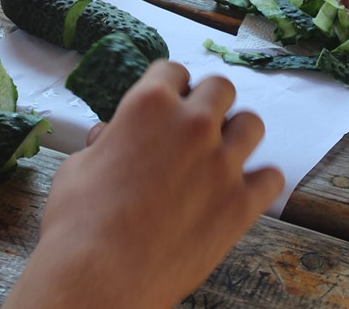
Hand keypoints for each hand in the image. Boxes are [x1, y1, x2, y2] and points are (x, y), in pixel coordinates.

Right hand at [14, 61, 283, 308]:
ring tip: (220, 153)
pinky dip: (259, 182)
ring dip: (236, 134)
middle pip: (220, 87)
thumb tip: (109, 139)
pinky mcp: (241, 204)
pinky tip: (241, 191)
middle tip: (195, 124)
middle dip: (208, 101)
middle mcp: (192, 125)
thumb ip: (104, 144)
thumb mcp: (77, 167)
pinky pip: (271, 178)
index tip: (168, 100)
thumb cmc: (79, 224)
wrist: (100, 278)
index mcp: (148, 105)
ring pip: (252, 124)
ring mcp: (222, 164)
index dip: (168, 86)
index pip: (173, 71)